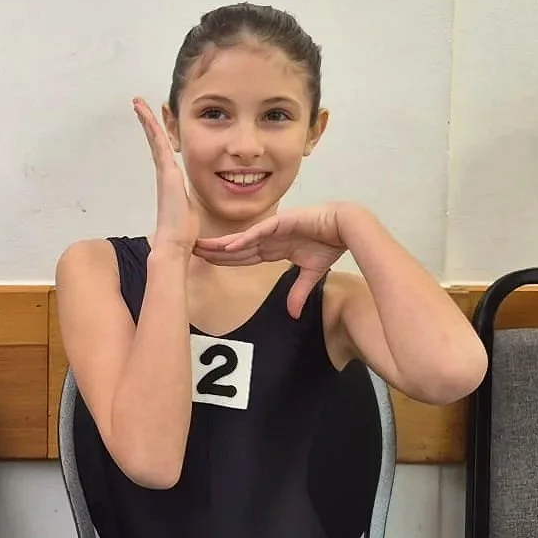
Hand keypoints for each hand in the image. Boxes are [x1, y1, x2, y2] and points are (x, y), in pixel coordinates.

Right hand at [135, 99, 196, 253]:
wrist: (175, 243)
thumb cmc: (182, 232)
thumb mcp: (189, 211)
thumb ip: (187, 204)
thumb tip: (188, 208)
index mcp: (170, 180)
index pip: (162, 152)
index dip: (156, 135)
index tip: (150, 122)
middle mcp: (165, 173)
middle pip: (154, 141)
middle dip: (147, 122)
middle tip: (138, 105)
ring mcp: (164, 172)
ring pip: (154, 139)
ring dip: (147, 120)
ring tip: (138, 103)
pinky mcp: (166, 172)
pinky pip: (159, 145)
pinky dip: (152, 129)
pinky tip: (146, 115)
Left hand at [196, 205, 346, 317]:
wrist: (346, 226)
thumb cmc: (330, 243)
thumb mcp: (312, 274)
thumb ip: (298, 291)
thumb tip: (292, 314)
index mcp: (274, 248)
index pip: (244, 256)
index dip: (225, 259)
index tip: (207, 262)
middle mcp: (269, 238)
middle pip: (236, 248)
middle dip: (215, 251)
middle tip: (191, 252)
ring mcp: (274, 229)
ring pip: (242, 239)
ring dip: (221, 244)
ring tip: (201, 248)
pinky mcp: (282, 222)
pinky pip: (259, 232)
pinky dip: (244, 239)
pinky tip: (227, 245)